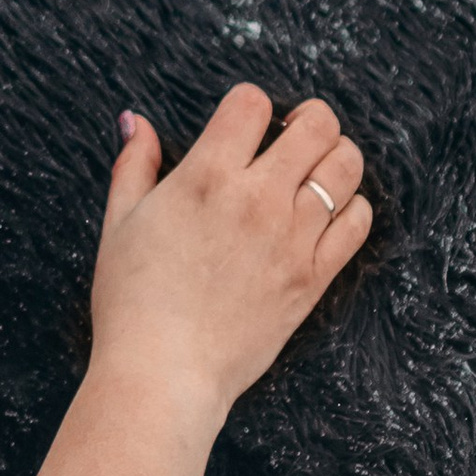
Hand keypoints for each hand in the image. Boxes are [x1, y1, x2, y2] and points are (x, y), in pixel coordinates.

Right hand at [91, 86, 370, 422]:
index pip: (251, 104)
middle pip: (317, 125)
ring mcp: (292, 238)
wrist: (163, 371)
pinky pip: (356, 223)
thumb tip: (134, 120)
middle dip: (309, 117)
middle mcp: (257, 199)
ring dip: (337, 156)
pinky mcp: (312, 276)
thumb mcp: (118, 223)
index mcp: (205, 178)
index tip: (244, 124)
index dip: (249, 104)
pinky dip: (351, 207)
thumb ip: (133, 165)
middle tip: (295, 132)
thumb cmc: (132, 301)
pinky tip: (329, 212)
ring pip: (345, 168)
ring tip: (317, 168)